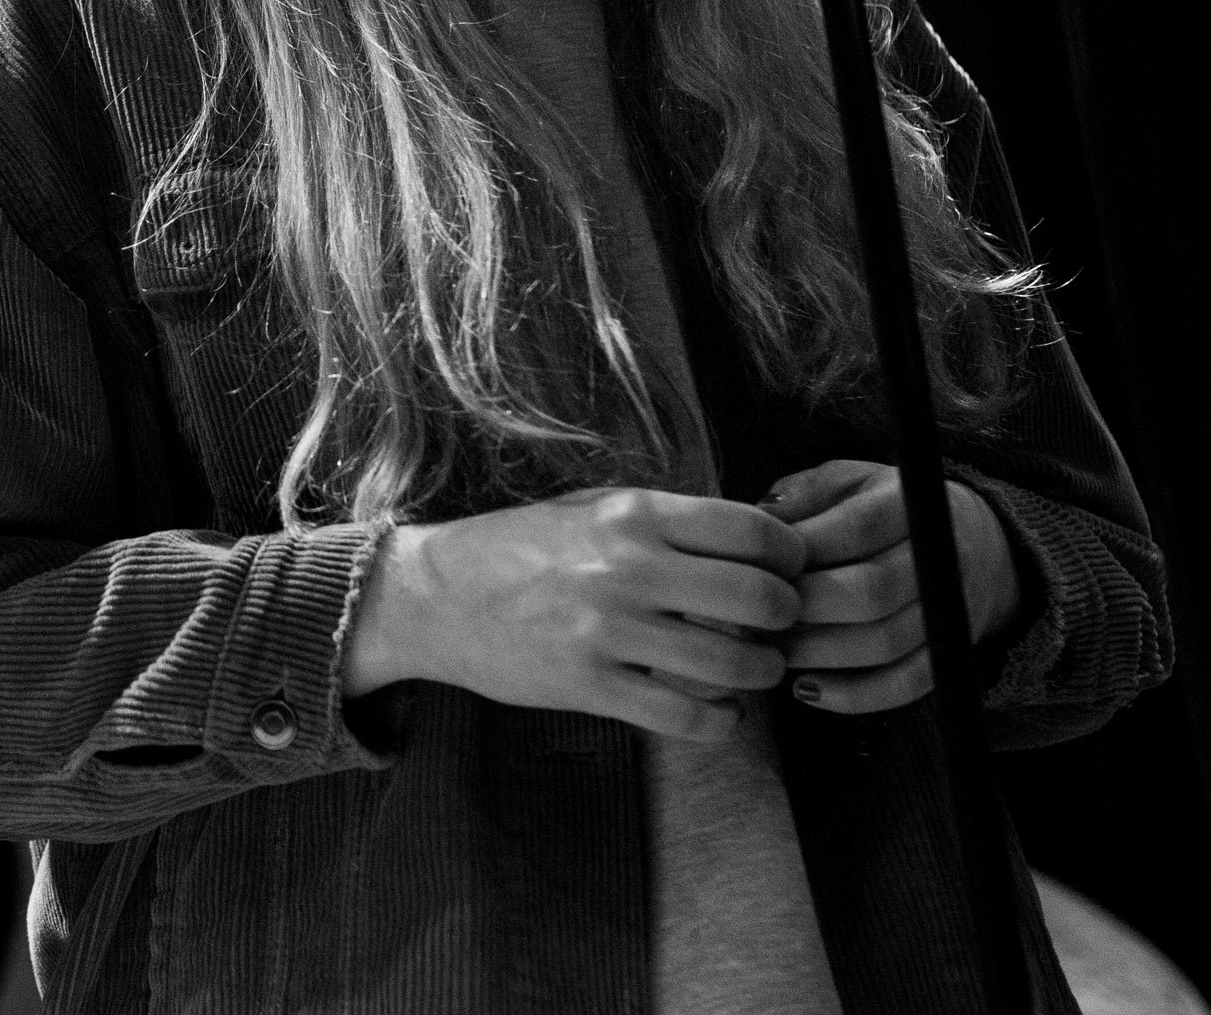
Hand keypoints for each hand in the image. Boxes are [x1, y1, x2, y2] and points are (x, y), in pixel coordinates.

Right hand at [342, 485, 807, 745]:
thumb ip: (667, 521)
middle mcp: (629, 567)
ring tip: (755, 670)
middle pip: (757, 598)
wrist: (439, 594)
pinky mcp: (590, 685)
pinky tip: (721, 713)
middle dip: (786, 618)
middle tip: (781, 626)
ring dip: (760, 673)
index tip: (790, 571)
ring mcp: (609, 630)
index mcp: (635, 513)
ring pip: (730, 663)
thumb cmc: (524, 545)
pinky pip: (684, 715)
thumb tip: (753, 540)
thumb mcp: (595, 507)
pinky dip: (721, 722)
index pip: (752, 530)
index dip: (790, 556)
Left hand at [761, 458, 1022, 714]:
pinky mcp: (948, 654)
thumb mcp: (848, 482)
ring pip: (885, 643)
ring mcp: (947, 610)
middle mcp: (937, 558)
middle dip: (809, 606)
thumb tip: (760, 518)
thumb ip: (806, 494)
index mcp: (909, 504)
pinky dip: (853, 695)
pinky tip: (807, 688)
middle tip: (762, 612)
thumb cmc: (883, 508)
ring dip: (821, 653)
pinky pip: (903, 685)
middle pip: (873, 591)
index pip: (860, 526)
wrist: (967, 540)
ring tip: (775, 649)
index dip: (808, 547)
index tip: (764, 562)